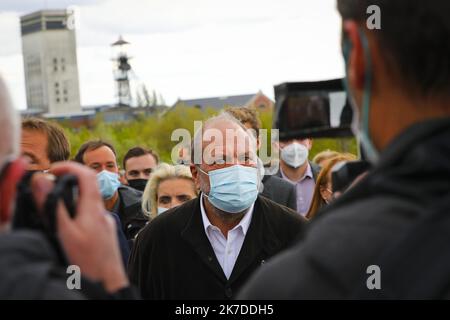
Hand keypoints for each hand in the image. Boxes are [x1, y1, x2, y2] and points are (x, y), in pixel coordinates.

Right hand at [31, 162, 128, 292]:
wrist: (108, 285)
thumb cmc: (88, 263)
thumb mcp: (65, 233)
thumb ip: (53, 206)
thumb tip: (42, 180)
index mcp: (93, 209)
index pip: (87, 174)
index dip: (70, 166)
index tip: (52, 169)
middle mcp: (102, 214)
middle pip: (87, 188)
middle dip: (67, 183)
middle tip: (48, 187)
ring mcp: (105, 225)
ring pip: (88, 205)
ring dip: (71, 202)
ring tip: (54, 211)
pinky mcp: (105, 236)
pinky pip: (90, 219)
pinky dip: (78, 217)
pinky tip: (69, 231)